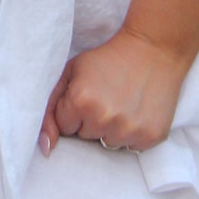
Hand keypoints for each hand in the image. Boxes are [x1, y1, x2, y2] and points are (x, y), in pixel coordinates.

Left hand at [38, 29, 189, 156]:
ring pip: (108, 144)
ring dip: (112, 128)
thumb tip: (46, 149)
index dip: (75, 110)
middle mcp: (104, 118)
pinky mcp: (151, 137)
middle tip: (108, 96)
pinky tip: (137, 111)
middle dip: (92, 120)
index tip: (89, 93)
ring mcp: (129, 130)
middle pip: (85, 137)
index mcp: (80, 100)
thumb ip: (50, 110)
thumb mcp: (72, 72)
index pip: (64, 127)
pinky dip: (132, 133)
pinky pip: (131, 148)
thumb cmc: (107, 59)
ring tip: (123, 103)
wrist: (152, 49)